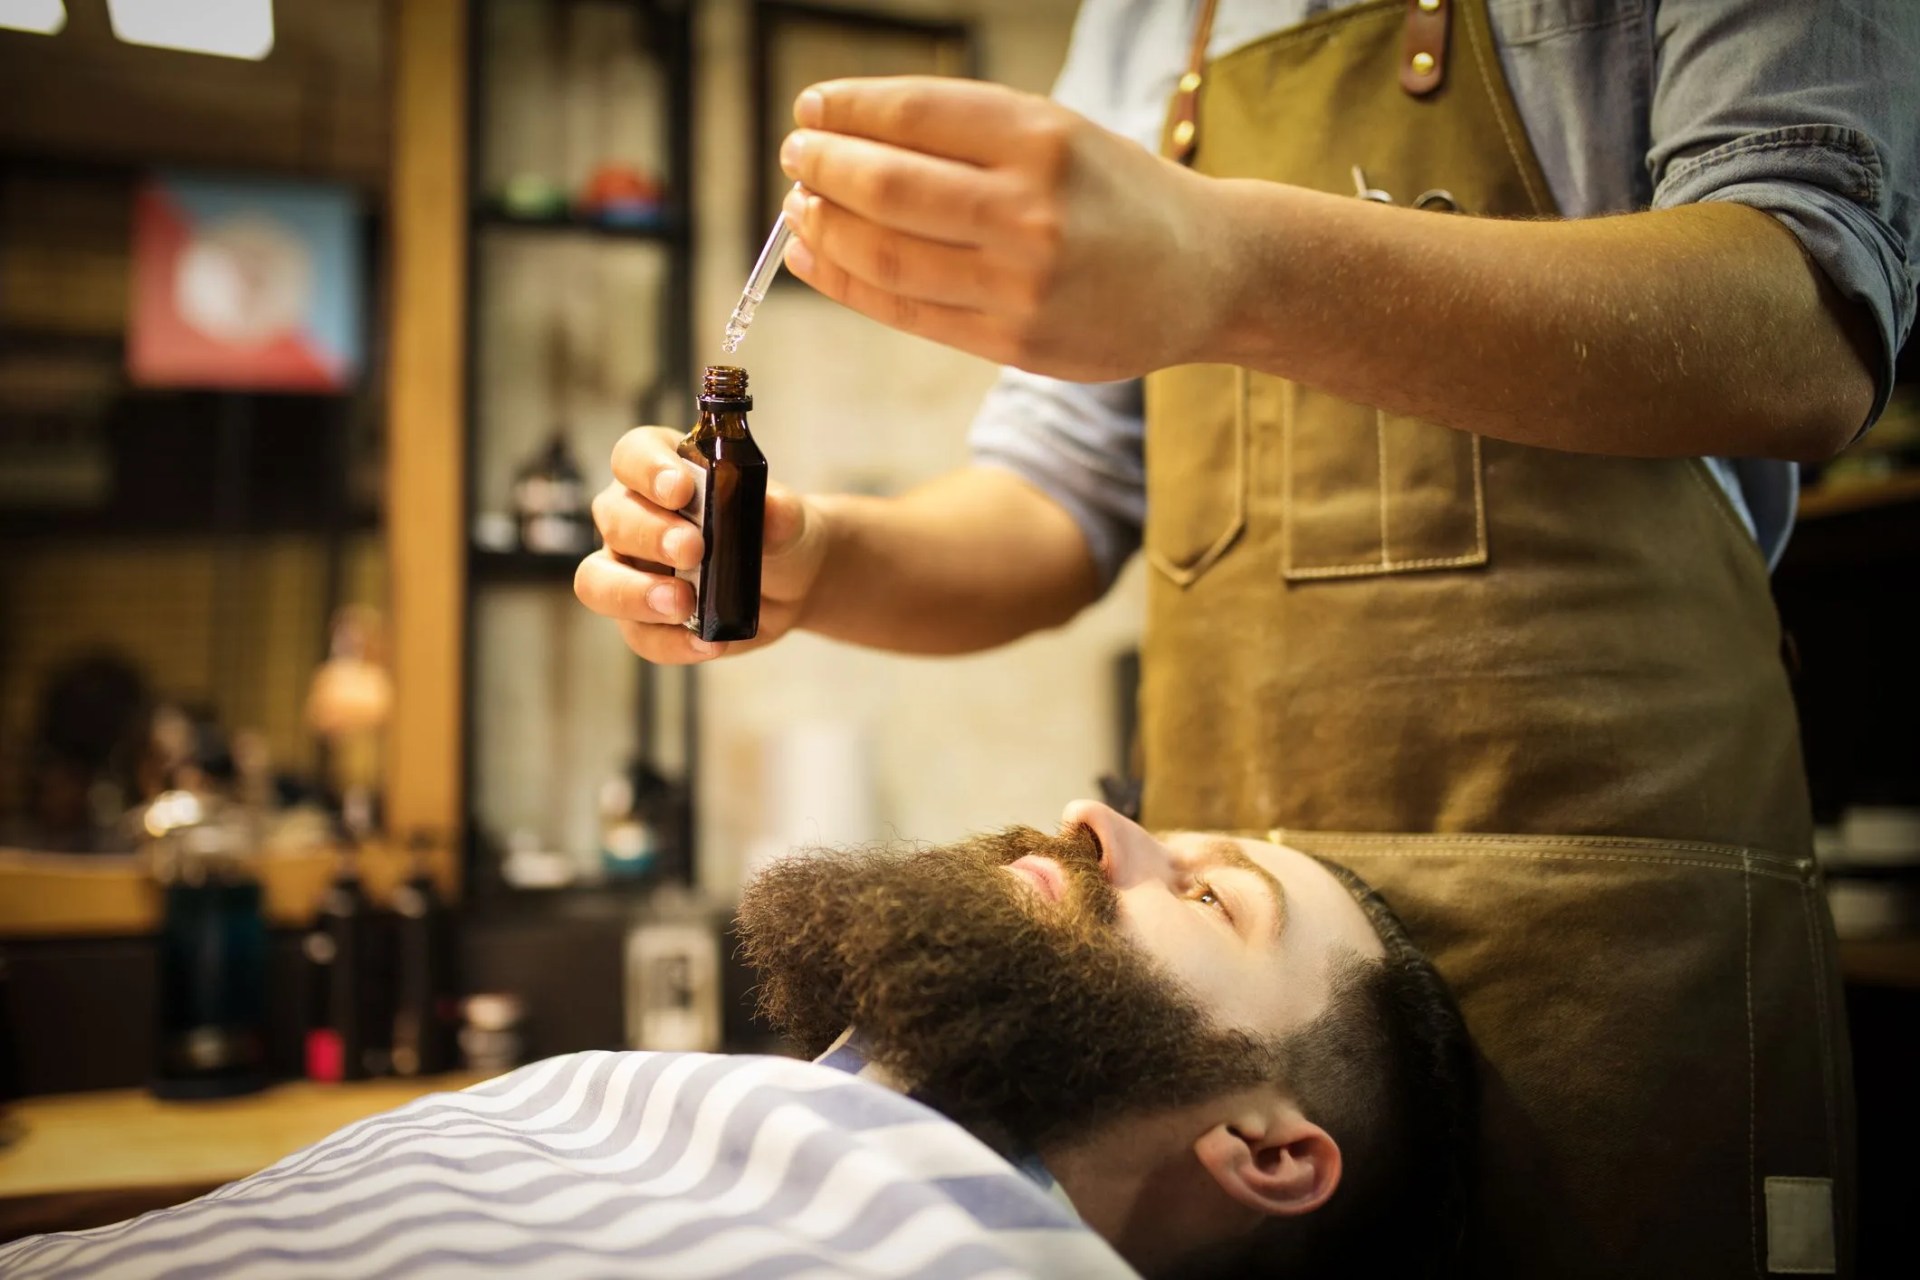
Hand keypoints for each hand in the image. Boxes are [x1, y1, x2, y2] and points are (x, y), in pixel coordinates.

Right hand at [575, 427, 828, 663]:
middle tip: (693, 550)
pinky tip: (707, 642)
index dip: (648, 469)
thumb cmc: (774, 532)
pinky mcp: (642, 618)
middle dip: (650, 534)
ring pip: (597, 580)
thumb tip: (772, 509)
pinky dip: (670, 642)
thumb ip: (779, 511)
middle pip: (613, 517)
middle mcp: (634, 516)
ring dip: (634, 594)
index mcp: (663, 470)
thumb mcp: (788, 517)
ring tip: (682, 604)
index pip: (633, 455)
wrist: (790, 582)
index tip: (680, 489)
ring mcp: (630, 569)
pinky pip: (637, 633)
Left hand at [777, 76, 1227, 381]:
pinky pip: (908, 311)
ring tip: (799, 210)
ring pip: (888, 254)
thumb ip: (968, 134)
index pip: (914, 116)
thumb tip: (849, 137)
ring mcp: (1022, 282)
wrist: (1208, 273)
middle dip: (824, 168)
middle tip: (795, 156)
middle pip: (888, 187)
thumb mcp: (1061, 134)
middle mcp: (1032, 209)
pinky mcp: (1015, 340)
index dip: (847, 111)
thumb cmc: (1119, 194)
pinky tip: (816, 261)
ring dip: (825, 229)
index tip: (811, 110)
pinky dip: (849, 283)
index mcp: (1043, 138)